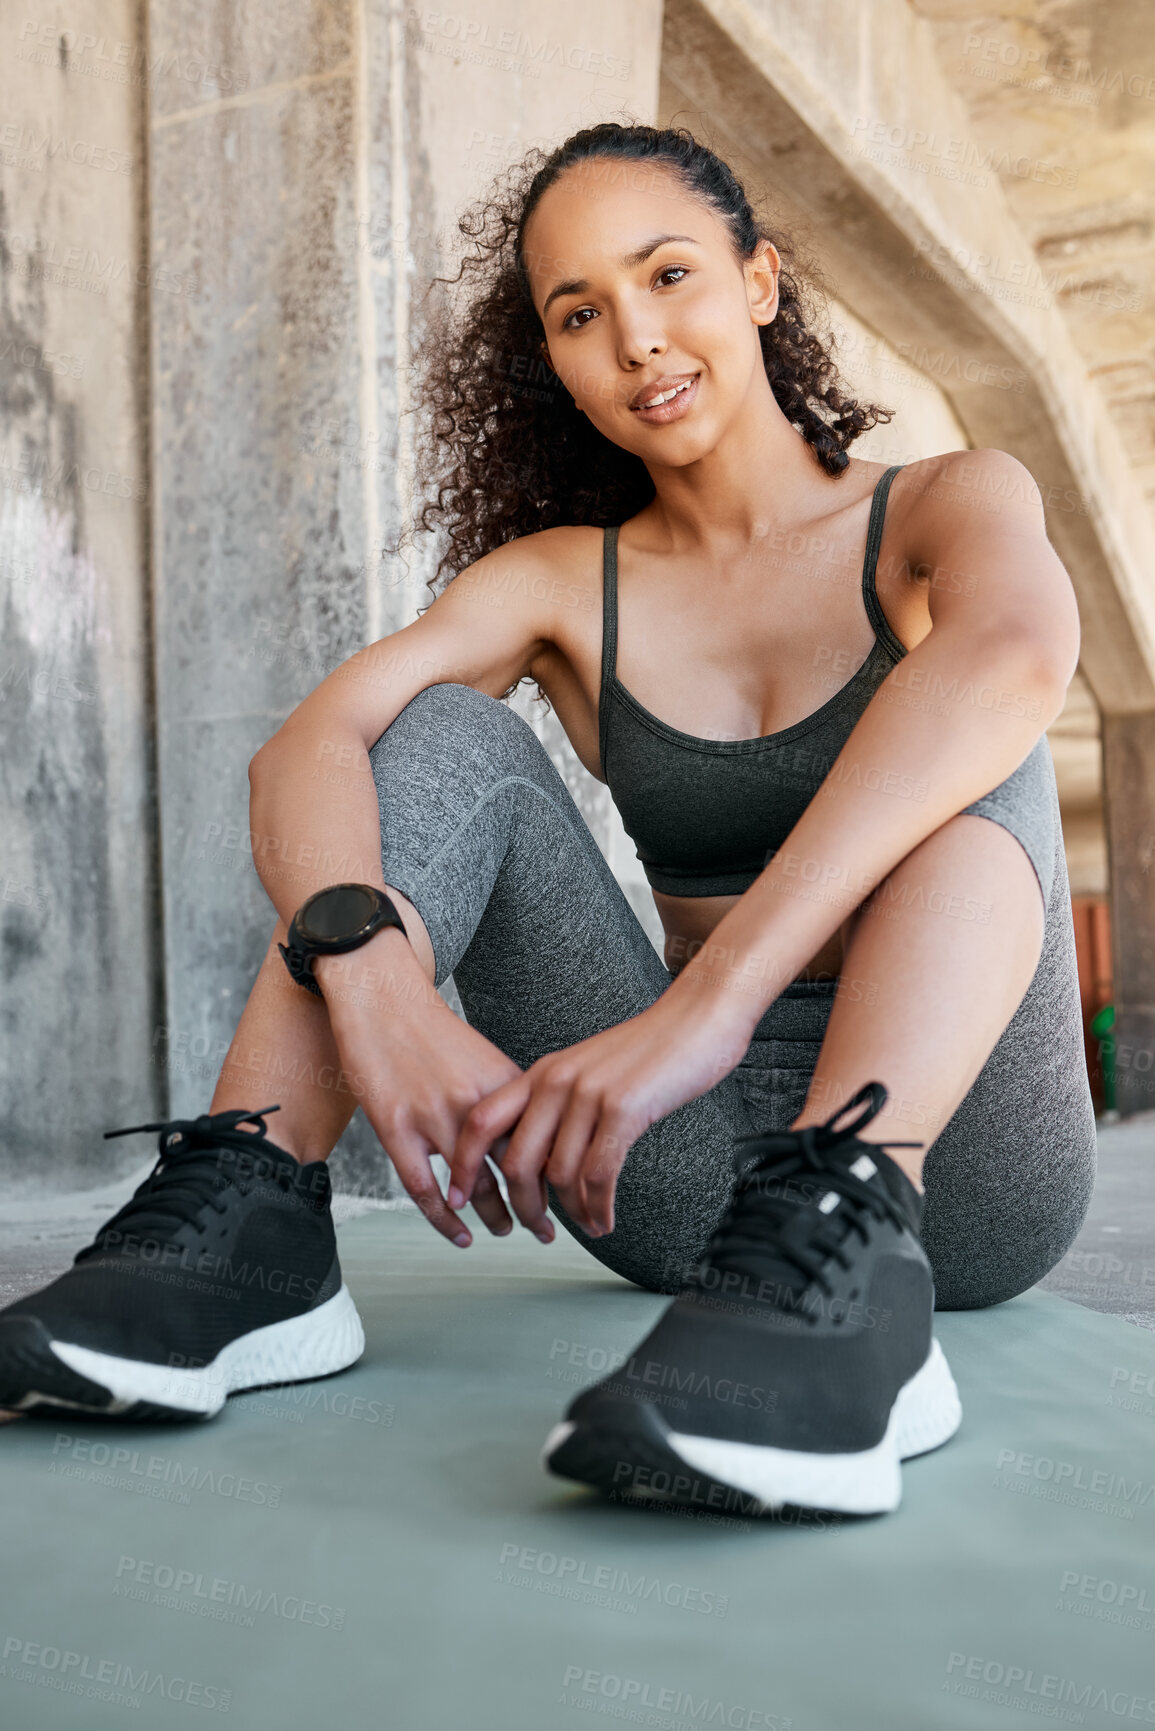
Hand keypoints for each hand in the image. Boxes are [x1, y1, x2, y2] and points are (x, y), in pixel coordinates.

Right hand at [316, 932, 531, 1248]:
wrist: (381, 997)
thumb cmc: (430, 1028)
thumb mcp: (481, 1056)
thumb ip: (505, 1095)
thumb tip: (535, 1133)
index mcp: (503, 1082)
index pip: (543, 1139)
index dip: (558, 1173)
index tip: (570, 1194)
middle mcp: (475, 1101)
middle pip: (516, 1169)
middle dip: (537, 1207)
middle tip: (548, 1230)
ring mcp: (434, 1117)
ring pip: (475, 1185)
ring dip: (496, 1217)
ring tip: (507, 1232)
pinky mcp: (395, 1128)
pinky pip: (425, 1189)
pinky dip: (445, 1220)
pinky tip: (459, 1235)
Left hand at [447, 993, 749, 1239]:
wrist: (697, 1018)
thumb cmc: (650, 1049)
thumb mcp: (589, 1069)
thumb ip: (560, 1106)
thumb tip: (543, 1160)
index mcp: (542, 1072)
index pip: (481, 1122)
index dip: (463, 1165)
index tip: (459, 1198)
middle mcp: (556, 1081)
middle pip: (515, 1161)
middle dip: (522, 1207)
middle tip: (536, 1231)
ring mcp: (588, 1094)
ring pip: (559, 1176)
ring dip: (571, 1213)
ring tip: (587, 1226)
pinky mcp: (623, 1109)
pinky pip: (599, 1175)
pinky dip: (599, 1208)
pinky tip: (606, 1219)